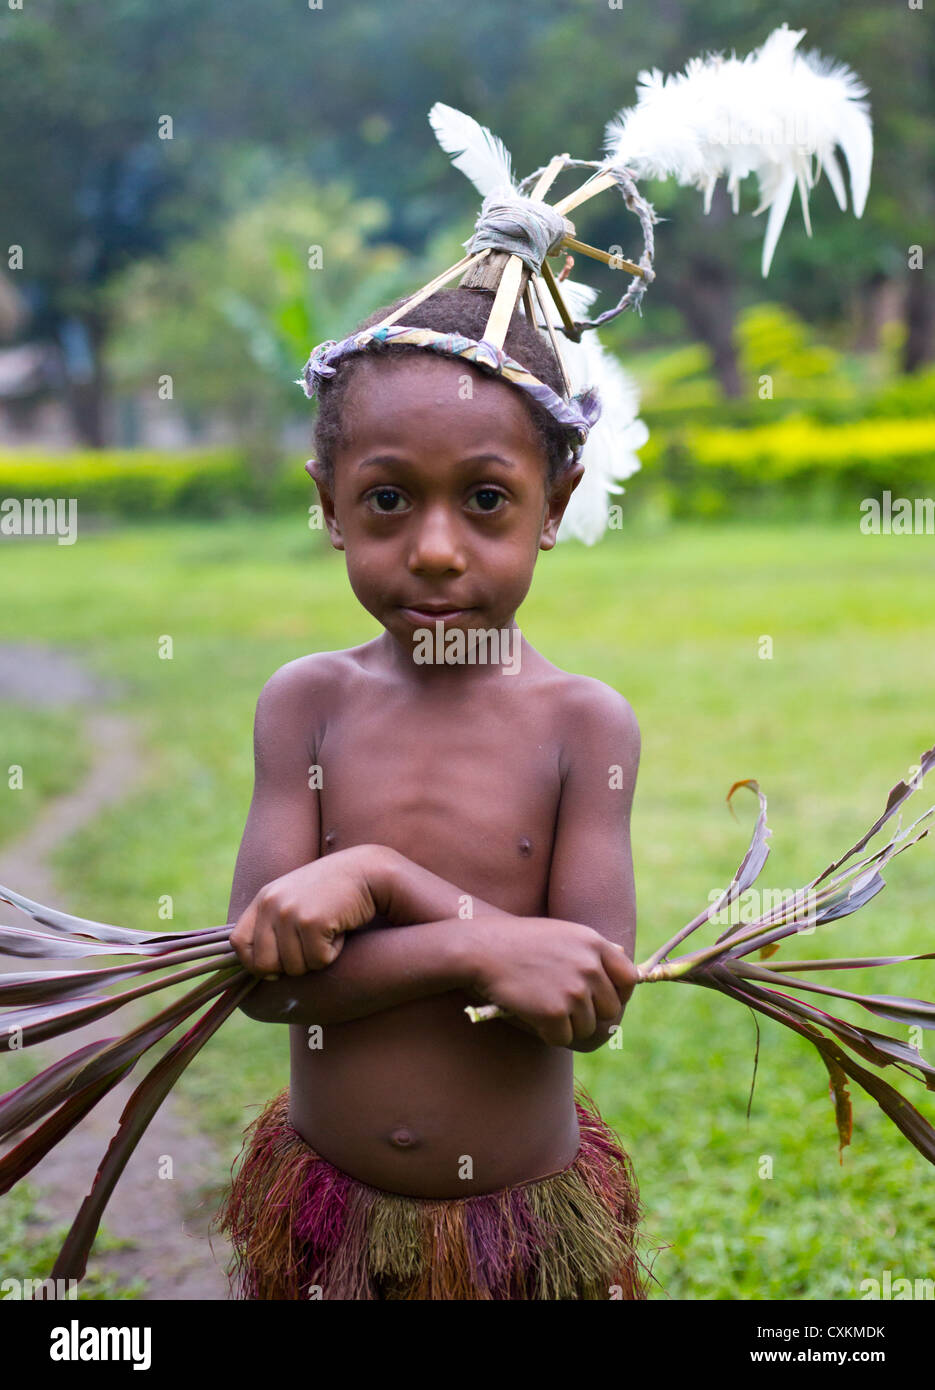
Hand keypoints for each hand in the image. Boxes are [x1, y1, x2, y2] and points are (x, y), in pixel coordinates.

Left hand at [230, 848, 382, 977]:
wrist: (366, 871)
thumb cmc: (333, 892)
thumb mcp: (295, 901)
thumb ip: (274, 925)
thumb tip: (264, 972)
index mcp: (264, 898)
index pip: (239, 943)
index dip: (255, 962)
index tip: (277, 965)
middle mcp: (271, 904)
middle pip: (264, 965)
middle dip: (290, 967)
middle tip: (310, 947)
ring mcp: (290, 912)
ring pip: (295, 968)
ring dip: (316, 958)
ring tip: (328, 931)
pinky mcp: (312, 922)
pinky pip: (318, 961)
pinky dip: (333, 953)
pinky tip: (339, 929)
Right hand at [465, 916, 638, 1047]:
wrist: (480, 949)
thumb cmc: (516, 942)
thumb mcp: (561, 933)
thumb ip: (591, 951)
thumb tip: (623, 973)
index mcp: (594, 943)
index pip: (629, 978)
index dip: (619, 995)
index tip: (604, 1003)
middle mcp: (589, 966)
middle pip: (611, 1009)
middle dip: (591, 1016)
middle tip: (567, 1014)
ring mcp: (573, 990)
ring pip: (587, 1028)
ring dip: (567, 1027)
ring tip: (542, 1010)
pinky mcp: (554, 1012)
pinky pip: (563, 1038)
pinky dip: (548, 1035)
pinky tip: (532, 1018)